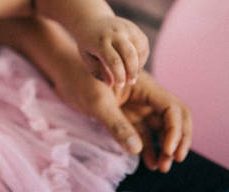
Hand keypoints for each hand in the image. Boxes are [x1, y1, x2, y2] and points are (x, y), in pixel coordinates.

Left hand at [55, 66, 190, 171]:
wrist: (62, 73)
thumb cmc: (78, 78)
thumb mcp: (96, 101)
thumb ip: (115, 124)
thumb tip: (136, 149)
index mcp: (143, 85)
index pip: (172, 107)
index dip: (176, 129)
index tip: (167, 149)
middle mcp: (144, 96)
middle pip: (172, 119)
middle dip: (176, 140)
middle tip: (171, 161)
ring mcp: (136, 106)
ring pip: (159, 129)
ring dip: (163, 147)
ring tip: (161, 167)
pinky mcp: (125, 116)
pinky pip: (143, 133)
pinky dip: (147, 147)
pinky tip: (149, 162)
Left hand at [76, 15, 148, 87]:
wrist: (91, 20)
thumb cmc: (88, 44)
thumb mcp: (86, 57)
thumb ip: (97, 72)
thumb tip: (111, 84)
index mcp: (100, 41)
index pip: (114, 61)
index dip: (119, 76)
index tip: (120, 85)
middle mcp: (114, 33)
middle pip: (130, 55)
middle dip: (132, 71)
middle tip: (130, 82)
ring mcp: (126, 28)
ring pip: (139, 50)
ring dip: (138, 65)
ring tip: (131, 73)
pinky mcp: (134, 28)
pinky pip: (143, 45)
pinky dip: (141, 57)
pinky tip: (134, 63)